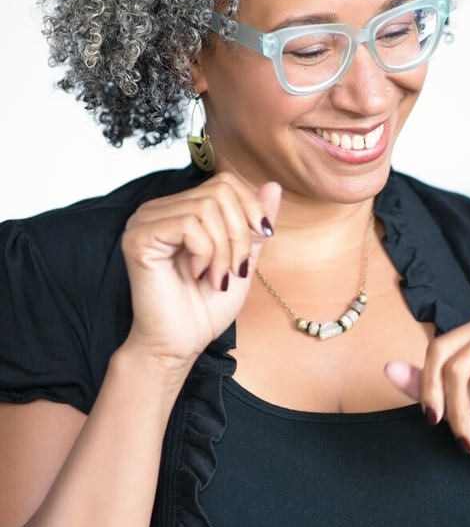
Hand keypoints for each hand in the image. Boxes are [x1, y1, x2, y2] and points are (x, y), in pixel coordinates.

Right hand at [121, 171, 281, 371]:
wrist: (179, 344)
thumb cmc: (206, 305)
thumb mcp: (243, 258)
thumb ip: (254, 223)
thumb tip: (273, 185)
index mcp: (181, 209)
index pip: (225, 183)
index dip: (251, 207)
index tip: (263, 237)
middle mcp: (159, 209)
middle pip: (219, 193)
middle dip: (240, 234)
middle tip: (235, 268)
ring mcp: (145, 221)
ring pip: (206, 208)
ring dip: (224, 249)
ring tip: (217, 277)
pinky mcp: (138, 238)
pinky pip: (188, 225)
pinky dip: (205, 253)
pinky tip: (197, 274)